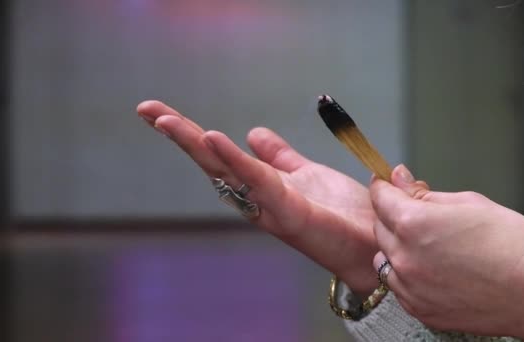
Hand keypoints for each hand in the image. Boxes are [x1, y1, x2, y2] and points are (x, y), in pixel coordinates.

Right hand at [136, 100, 380, 294]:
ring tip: (165, 120)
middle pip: (212, 161)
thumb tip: (253, 133)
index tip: (159, 112)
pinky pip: (258, 181)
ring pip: (224, 171)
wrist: (376, 244)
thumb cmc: (344, 214)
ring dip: (194, 143)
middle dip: (179, 135)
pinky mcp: (290, 212)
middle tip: (147, 109)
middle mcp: (258, 197)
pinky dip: (234, 159)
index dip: (191, 133)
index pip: (219, 154)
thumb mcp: (308, 173)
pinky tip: (213, 138)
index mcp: (261, 184)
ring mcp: (270, 206)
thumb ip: (279, 156)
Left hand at [370, 164, 523, 340]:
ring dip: (396, 248)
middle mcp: (404, 256)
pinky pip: (399, 286)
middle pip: (380, 227)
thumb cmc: (510, 242)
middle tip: (420, 215)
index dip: (383, 187)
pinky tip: (432, 270)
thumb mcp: (468, 202)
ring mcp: (409, 287)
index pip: (380, 197)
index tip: (386, 183)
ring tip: (427, 246)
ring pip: (385, 259)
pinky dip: (407, 275)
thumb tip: (398, 178)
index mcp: (413, 223)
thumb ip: (424, 193)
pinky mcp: (419, 309)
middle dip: (393, 216)